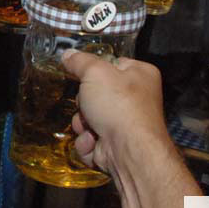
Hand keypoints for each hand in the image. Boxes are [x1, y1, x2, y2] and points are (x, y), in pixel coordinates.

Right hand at [62, 50, 169, 176]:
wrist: (130, 152)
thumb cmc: (120, 106)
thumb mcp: (95, 73)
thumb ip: (79, 62)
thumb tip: (68, 55)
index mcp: (140, 75)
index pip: (112, 65)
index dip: (95, 71)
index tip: (82, 75)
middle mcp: (137, 99)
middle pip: (96, 94)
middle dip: (84, 104)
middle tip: (87, 106)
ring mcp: (125, 125)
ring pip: (88, 118)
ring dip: (82, 124)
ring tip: (90, 129)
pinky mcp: (115, 146)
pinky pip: (90, 140)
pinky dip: (87, 143)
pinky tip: (94, 143)